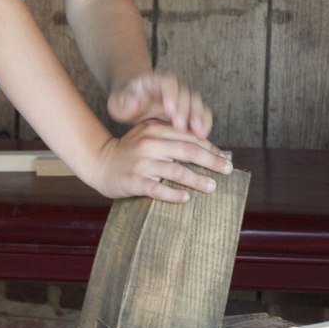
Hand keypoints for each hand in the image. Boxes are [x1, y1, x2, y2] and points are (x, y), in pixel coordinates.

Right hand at [90, 118, 233, 202]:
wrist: (100, 163)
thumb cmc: (131, 151)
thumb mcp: (148, 134)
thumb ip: (171, 136)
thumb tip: (204, 146)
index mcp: (155, 129)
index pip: (188, 137)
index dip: (210, 147)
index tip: (224, 156)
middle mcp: (149, 144)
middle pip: (187, 151)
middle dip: (211, 161)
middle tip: (227, 169)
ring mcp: (142, 163)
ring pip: (175, 170)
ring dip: (197, 179)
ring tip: (212, 186)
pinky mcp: (135, 181)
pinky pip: (157, 189)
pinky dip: (173, 193)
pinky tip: (185, 198)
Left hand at [108, 69, 212, 138]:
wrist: (134, 102)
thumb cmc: (125, 102)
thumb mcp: (118, 102)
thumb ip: (124, 101)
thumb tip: (134, 100)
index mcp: (155, 80)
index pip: (167, 82)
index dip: (170, 93)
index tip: (169, 108)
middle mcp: (173, 86)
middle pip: (185, 93)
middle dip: (185, 110)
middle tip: (181, 126)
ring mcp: (183, 97)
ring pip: (197, 103)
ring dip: (199, 117)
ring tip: (198, 133)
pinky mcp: (190, 109)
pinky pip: (202, 113)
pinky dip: (205, 123)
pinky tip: (203, 135)